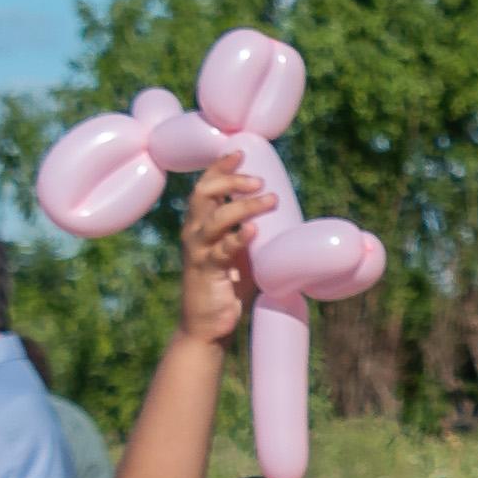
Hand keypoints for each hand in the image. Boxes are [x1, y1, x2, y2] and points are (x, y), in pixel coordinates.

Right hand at [177, 161, 275, 351]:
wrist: (208, 325)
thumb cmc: (227, 287)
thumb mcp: (242, 253)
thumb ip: (252, 234)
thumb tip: (282, 217)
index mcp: (200, 224)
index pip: (205, 187)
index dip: (219, 167)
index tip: (239, 152)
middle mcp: (195, 233)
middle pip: (204, 194)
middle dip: (229, 180)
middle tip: (258, 180)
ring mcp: (199, 252)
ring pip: (215, 218)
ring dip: (243, 206)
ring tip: (269, 199)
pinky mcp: (207, 272)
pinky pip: (222, 251)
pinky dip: (239, 238)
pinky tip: (253, 231)